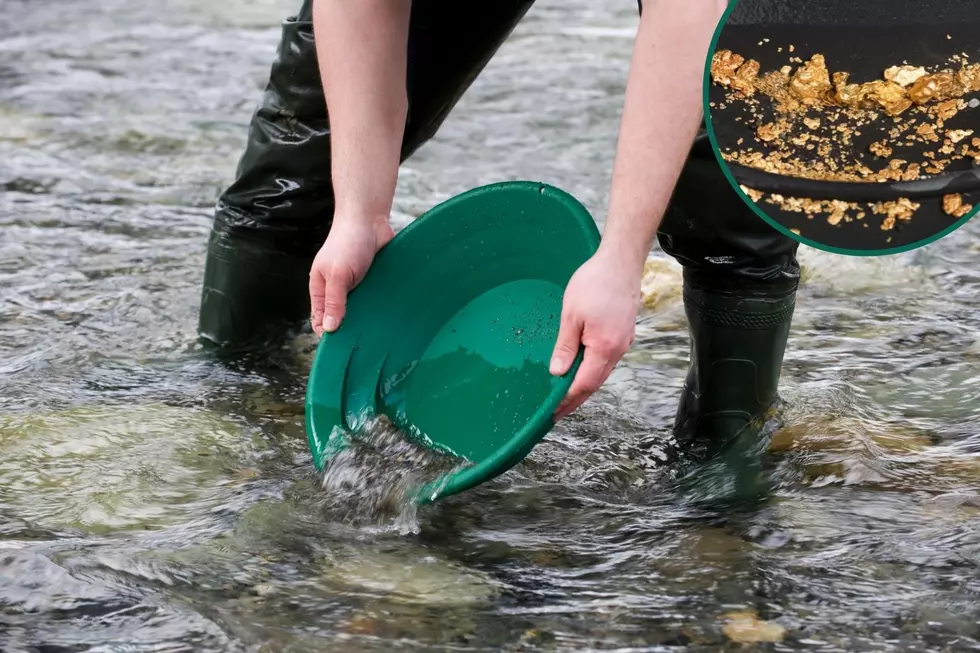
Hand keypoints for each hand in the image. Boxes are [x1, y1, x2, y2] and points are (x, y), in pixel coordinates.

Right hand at [309, 215, 393, 335]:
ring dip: (367, 320)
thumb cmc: (347, 243)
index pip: (320, 320)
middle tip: (363, 345)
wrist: (369, 220)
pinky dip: (380, 308)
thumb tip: (328, 329)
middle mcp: (337, 291)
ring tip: (378, 335)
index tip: (341, 351)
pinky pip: (375, 300)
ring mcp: (356, 287)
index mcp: (321, 289)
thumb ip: (333, 302)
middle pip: (341, 318)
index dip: (327, 334)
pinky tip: (390, 319)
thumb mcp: (337, 275)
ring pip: (360, 311)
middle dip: (350, 330)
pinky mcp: (373, 283)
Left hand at [549, 248, 641, 419]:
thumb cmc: (595, 283)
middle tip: (557, 412)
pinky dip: (593, 370)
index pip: (583, 384)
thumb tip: (557, 372)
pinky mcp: (624, 334)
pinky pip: (607, 359)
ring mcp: (623, 342)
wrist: (621, 262)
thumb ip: (565, 346)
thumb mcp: (571, 315)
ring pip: (602, 372)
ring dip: (584, 385)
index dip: (567, 400)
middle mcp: (618, 349)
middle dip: (575, 399)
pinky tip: (581, 370)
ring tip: (566, 395)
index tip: (552, 412)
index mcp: (604, 348)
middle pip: (595, 383)